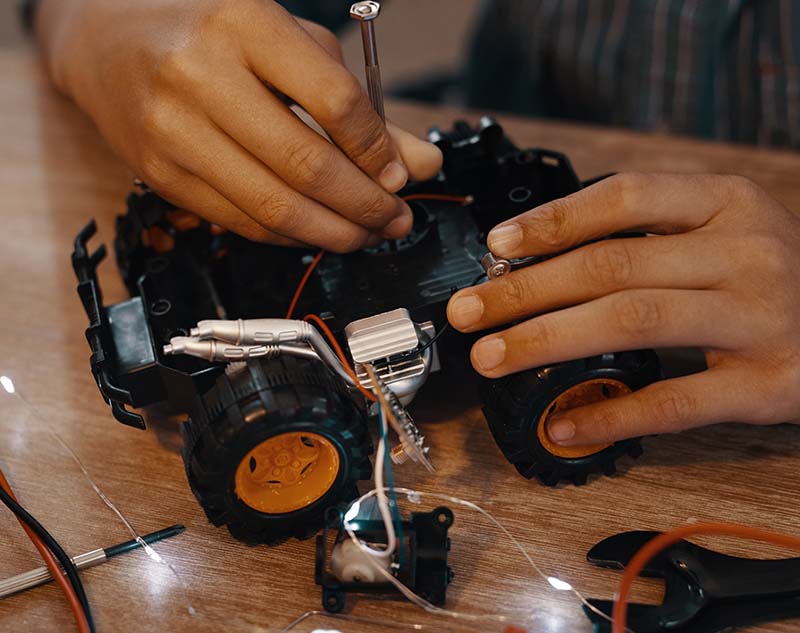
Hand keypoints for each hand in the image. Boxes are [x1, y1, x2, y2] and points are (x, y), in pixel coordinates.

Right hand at [37, 0, 441, 249]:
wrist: (110, 44)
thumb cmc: (211, 35)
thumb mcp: (291, 47)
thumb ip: (358, 104)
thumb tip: (419, 162)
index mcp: (247, 27)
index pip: (333, 101)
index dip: (377, 150)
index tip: (401, 176)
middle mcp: (203, 76)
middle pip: (306, 164)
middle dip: (365, 205)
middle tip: (395, 219)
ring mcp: (175, 131)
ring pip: (274, 206)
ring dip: (334, 232)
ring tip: (367, 233)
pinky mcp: (163, 176)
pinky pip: (243, 222)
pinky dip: (292, 235)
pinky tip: (318, 230)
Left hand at [447, 173, 799, 445]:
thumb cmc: (774, 278)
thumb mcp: (724, 232)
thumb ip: (650, 237)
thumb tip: (543, 258)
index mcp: (728, 202)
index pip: (625, 197)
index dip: (553, 221)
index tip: (497, 245)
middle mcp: (745, 251)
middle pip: (612, 265)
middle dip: (526, 289)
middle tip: (469, 311)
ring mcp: (760, 317)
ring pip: (632, 321)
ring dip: (547, 339)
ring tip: (492, 355)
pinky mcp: (770, 384)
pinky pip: (673, 401)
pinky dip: (610, 413)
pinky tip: (562, 421)